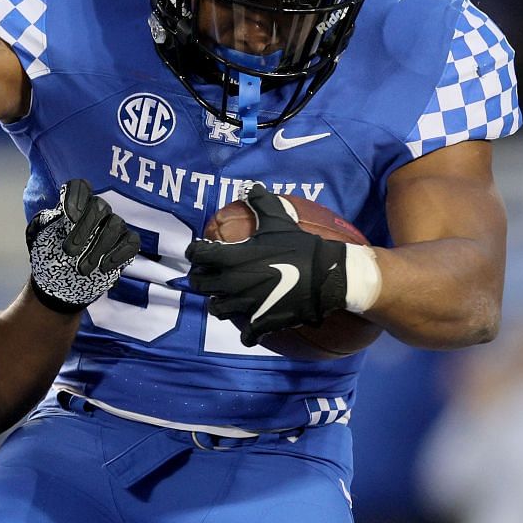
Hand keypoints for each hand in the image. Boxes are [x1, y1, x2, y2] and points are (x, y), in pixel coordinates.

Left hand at [26, 180, 142, 312]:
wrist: (62, 285)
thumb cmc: (51, 258)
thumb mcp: (42, 239)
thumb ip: (47, 223)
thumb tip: (53, 213)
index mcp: (74, 205)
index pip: (79, 187)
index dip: (76, 198)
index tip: (69, 219)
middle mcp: (96, 211)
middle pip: (99, 206)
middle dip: (84, 229)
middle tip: (68, 252)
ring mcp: (114, 226)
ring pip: (115, 225)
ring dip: (97, 248)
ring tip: (82, 269)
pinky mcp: (126, 243)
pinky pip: (131, 242)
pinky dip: (118, 254)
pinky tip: (103, 267)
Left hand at [185, 187, 348, 342]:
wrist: (326, 275)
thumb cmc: (300, 246)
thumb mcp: (279, 220)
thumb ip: (261, 203)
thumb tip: (252, 186)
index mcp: (231, 258)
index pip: (197, 255)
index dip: (196, 252)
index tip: (202, 251)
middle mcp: (231, 283)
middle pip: (199, 284)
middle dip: (202, 278)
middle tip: (211, 274)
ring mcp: (244, 306)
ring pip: (216, 309)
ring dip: (220, 303)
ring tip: (229, 297)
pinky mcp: (260, 323)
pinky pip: (245, 335)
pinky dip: (247, 332)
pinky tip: (253, 324)